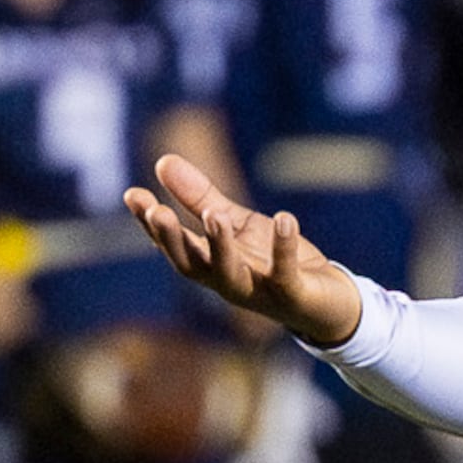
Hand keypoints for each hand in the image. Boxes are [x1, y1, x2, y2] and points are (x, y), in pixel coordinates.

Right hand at [125, 153, 361, 350]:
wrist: (329, 302)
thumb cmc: (272, 261)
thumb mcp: (236, 223)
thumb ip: (200, 198)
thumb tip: (162, 160)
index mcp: (210, 264)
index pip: (173, 244)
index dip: (150, 223)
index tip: (132, 194)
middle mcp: (228, 281)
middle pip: (192, 265)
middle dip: (172, 240)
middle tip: (158, 212)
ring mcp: (259, 291)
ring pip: (231, 274)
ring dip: (220, 246)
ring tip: (213, 215)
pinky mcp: (293, 296)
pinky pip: (286, 274)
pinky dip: (284, 248)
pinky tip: (286, 219)